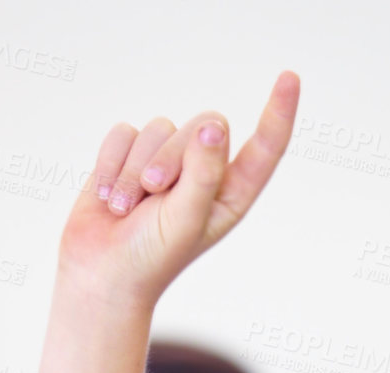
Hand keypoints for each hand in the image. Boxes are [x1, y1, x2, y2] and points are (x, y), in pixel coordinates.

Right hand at [57, 71, 300, 310]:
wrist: (99, 276)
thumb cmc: (149, 259)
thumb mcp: (185, 221)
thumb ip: (203, 174)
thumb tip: (213, 128)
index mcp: (229, 193)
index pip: (264, 147)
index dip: (278, 113)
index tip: (289, 78)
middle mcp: (201, 171)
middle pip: (202, 126)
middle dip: (170, 157)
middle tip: (152, 194)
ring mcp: (164, 160)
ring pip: (157, 128)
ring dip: (133, 171)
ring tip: (124, 208)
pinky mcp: (128, 155)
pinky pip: (123, 133)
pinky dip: (109, 165)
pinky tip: (106, 197)